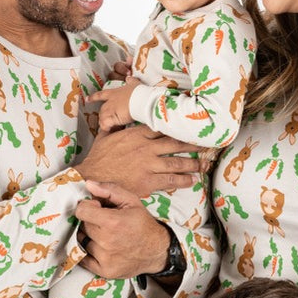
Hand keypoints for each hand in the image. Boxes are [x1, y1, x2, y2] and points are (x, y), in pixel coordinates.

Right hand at [75, 124, 198, 199]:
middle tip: (206, 143)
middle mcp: (145, 148)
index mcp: (136, 134)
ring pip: (176, 162)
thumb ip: (115, 127)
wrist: (91, 178)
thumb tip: (113, 116)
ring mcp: (148, 165)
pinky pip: (170, 180)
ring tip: (203, 164)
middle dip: (192, 143)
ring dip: (192, 163)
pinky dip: (183, 180)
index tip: (188, 125)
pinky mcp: (148, 181)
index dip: (177, 126)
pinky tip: (192, 180)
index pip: (162, 127)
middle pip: (175, 143)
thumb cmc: (97, 159)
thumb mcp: (105, 136)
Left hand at [76, 179, 173, 278]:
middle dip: (90, 221)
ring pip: (82, 241)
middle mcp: (107, 242)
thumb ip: (109, 190)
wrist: (157, 251)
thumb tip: (89, 184)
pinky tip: (100, 247)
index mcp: (113, 222)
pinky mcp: (105, 271)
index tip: (95, 208)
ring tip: (104, 235)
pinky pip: (84, 259)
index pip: (82, 211)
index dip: (87, 207)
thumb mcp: (131, 201)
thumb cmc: (143, 225)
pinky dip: (88, 252)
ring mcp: (105, 258)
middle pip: (82, 226)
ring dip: (89, 236)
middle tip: (103, 222)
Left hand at [89, 77, 141, 131]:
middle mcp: (110, 101)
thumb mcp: (134, 84)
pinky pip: (106, 124)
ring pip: (102, 117)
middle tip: (105, 121)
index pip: (101, 95)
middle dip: (102, 115)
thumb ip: (131, 81)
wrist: (142, 99)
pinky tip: (109, 130)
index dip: (93, 97)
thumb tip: (129, 78)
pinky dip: (106, 128)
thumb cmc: (139, 92)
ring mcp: (111, 109)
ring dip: (104, 122)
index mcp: (114, 93)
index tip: (87, 99)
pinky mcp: (113, 117)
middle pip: (102, 109)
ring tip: (109, 127)